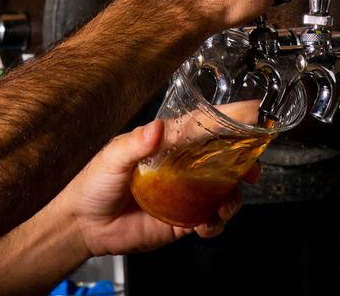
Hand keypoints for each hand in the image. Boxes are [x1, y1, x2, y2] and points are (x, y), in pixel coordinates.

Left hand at [68, 121, 254, 256]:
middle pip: (225, 157)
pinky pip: (209, 220)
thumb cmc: (95, 181)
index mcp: (171, 142)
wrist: (83, 224)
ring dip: (233, 197)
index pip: (206, 124)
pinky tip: (206, 226)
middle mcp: (184, 164)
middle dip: (246, 162)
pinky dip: (216, 224)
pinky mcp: (182, 219)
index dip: (233, 118)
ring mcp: (186, 192)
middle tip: (253, 171)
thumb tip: (157, 128)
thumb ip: (135, 143)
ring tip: (225, 207)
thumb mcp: (112, 156)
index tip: (256, 114)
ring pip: (224, 190)